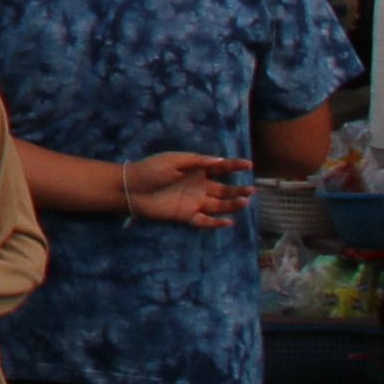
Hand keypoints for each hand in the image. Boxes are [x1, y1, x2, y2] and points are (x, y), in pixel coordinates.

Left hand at [126, 151, 249, 228]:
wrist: (132, 188)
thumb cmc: (152, 170)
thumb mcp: (174, 161)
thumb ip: (197, 161)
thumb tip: (219, 160)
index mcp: (197, 170)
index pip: (220, 168)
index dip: (234, 166)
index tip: (248, 164)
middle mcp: (199, 186)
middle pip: (224, 189)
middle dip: (238, 190)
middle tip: (251, 190)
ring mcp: (193, 202)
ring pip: (219, 205)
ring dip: (232, 205)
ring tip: (244, 202)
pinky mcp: (186, 215)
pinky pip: (205, 221)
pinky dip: (217, 223)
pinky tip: (229, 222)